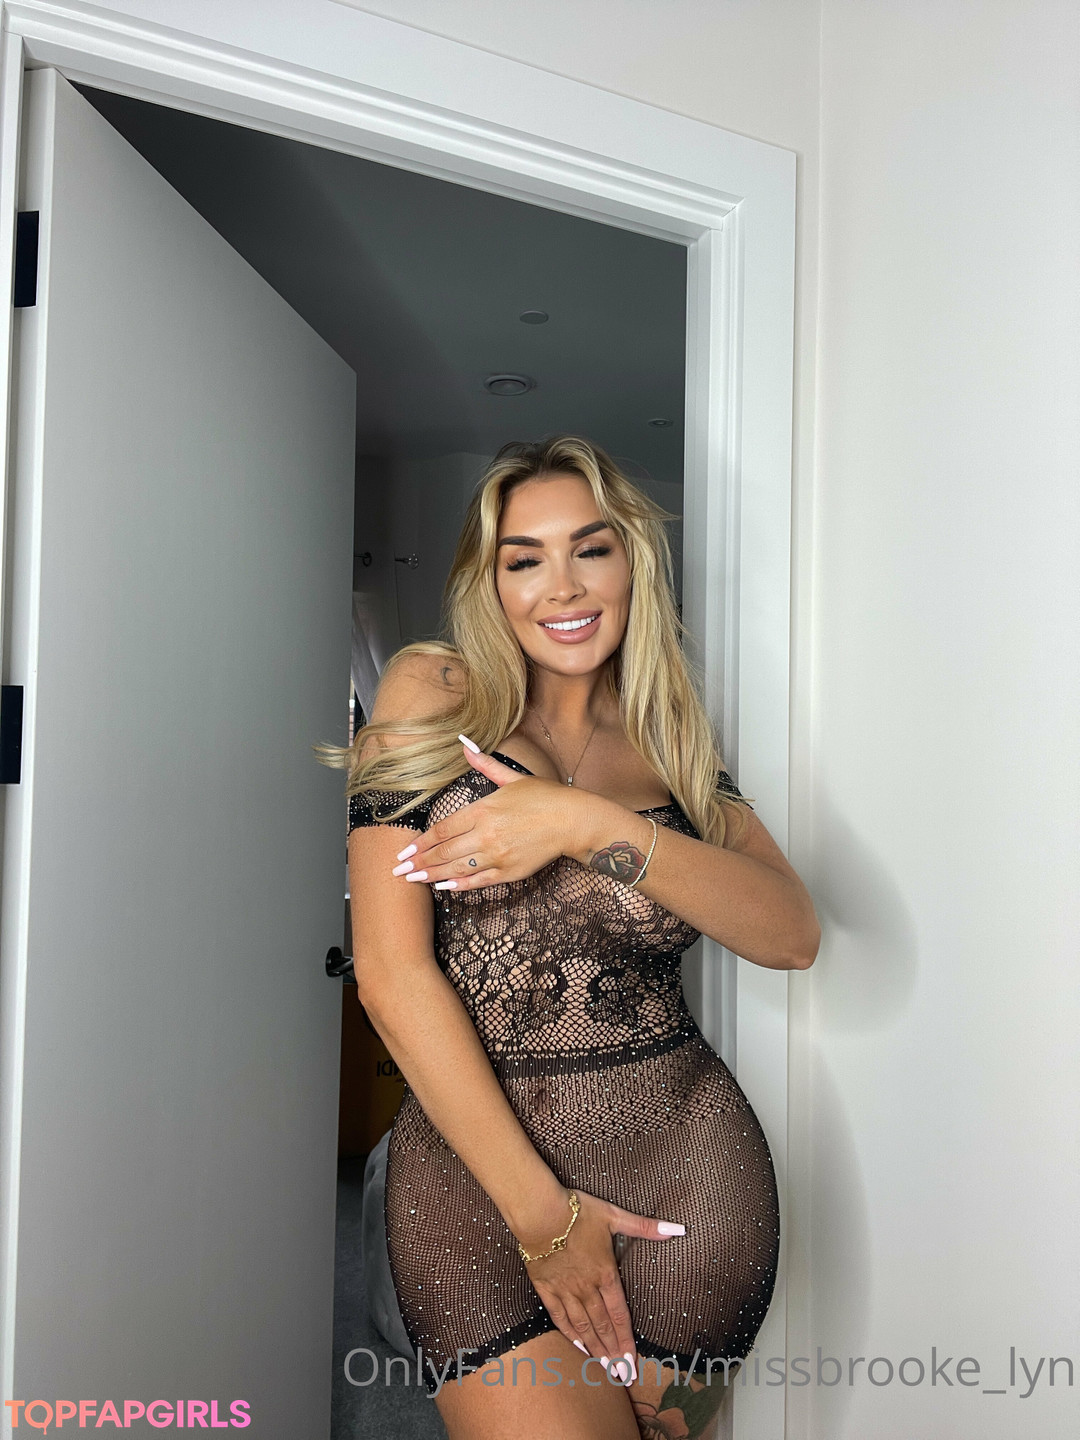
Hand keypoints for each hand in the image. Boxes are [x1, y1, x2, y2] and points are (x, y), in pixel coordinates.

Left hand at [389, 737, 587, 889]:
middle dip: (418, 862)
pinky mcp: (510, 872)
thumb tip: (464, 744)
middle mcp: (486, 834)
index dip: (421, 842)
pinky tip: (444, 888)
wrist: (572, 820)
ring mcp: (497, 855)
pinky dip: (460, 886)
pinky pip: (479, 881)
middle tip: (398, 870)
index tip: (404, 850)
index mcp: (484, 809)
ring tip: (413, 880)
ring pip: (457, 869)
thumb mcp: (512, 777)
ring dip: (432, 876)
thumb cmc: (544, 797)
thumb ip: (485, 764)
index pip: (443, 829)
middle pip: (444, 852)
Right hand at [517, 1187, 685, 1385]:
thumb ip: (644, 1226)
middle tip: (621, 1373)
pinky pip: (559, 1316)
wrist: (540, 1213)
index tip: (633, 1360)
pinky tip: (577, 1345)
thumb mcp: (614, 1215)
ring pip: (583, 1325)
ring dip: (594, 1347)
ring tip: (603, 1366)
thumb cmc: (578, 1213)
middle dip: (613, 1351)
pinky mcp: (547, 1288)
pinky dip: (570, 1333)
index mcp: (605, 1273)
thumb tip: (676, 1229)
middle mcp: (587, 1288)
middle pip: (603, 1325)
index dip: (627, 1339)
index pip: (619, 1314)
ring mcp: (566, 1290)